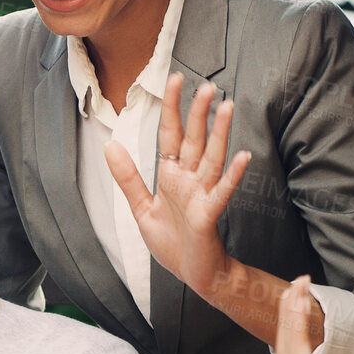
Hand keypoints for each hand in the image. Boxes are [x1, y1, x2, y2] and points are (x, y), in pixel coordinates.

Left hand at [106, 74, 251, 301]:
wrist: (192, 274)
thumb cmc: (172, 242)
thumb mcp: (142, 208)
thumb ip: (128, 177)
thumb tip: (111, 145)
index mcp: (172, 175)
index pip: (171, 134)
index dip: (172, 108)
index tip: (174, 79)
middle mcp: (190, 180)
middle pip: (195, 139)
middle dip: (198, 113)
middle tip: (206, 85)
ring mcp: (202, 195)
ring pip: (212, 158)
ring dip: (221, 133)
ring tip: (228, 107)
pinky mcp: (209, 215)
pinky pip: (222, 192)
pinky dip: (233, 175)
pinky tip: (243, 156)